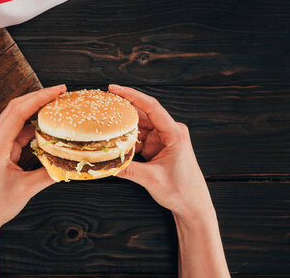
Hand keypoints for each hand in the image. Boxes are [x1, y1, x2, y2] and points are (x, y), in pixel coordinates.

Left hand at [0, 85, 65, 277]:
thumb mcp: (27, 189)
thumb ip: (50, 173)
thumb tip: (71, 162)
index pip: (18, 112)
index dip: (40, 98)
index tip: (59, 90)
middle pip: (15, 108)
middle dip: (38, 97)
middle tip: (61, 93)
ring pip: (14, 118)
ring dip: (34, 111)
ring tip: (55, 107)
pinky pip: (14, 131)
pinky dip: (30, 126)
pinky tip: (45, 128)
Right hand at [109, 85, 229, 277]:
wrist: (193, 206)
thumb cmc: (182, 191)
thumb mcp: (151, 179)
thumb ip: (127, 169)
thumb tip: (105, 163)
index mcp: (174, 134)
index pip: (152, 107)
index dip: (132, 95)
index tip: (114, 89)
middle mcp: (170, 132)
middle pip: (143, 114)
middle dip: (123, 109)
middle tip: (103, 103)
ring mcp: (163, 139)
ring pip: (139, 126)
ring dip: (123, 126)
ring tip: (104, 122)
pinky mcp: (157, 147)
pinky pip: (139, 138)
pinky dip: (127, 139)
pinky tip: (114, 139)